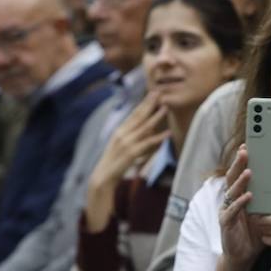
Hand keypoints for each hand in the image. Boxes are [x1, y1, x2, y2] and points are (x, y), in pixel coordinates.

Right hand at [86, 95, 168, 231]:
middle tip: (159, 92)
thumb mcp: (126, 149)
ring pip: (144, 127)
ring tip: (166, 107)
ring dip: (155, 116)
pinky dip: (158, 138)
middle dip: (149, 103)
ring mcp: (126, 143)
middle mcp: (122, 134)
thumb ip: (138, 140)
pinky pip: (147, 144)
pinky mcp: (130, 153)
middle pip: (138, 116)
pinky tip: (168, 134)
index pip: (133, 114)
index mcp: (120, 131)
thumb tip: (152, 134)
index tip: (153, 92)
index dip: (144, 103)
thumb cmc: (115, 165)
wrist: (102, 179)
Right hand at [217, 145, 263, 270]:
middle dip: (239, 164)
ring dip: (240, 181)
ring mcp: (227, 210)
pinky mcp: (225, 223)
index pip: (241, 173)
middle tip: (245, 151)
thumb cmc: (257, 233)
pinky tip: (248, 196)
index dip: (243, 160)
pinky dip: (240, 203)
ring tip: (250, 172)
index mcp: (241, 194)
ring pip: (231, 192)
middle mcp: (231, 200)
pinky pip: (232, 211)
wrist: (244, 257)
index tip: (248, 145)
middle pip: (233, 177)